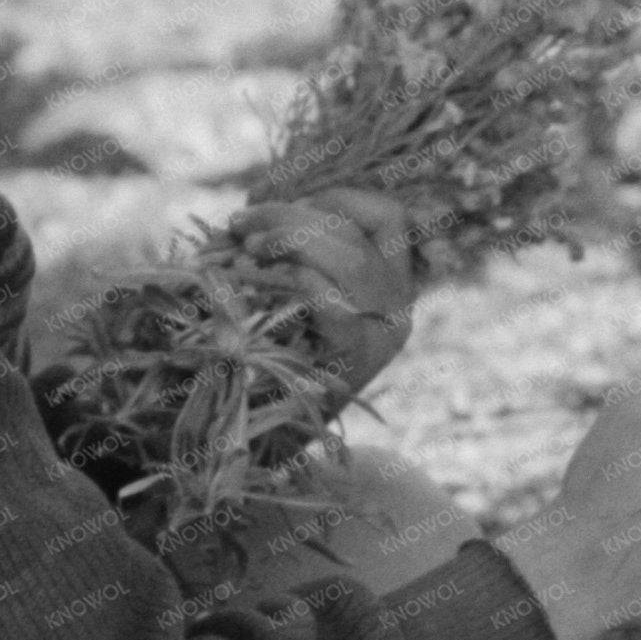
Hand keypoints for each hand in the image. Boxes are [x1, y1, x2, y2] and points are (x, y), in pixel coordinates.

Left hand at [228, 187, 415, 393]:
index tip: (291, 207)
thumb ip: (306, 259)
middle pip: (354, 237)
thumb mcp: (309, 305)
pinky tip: (257, 275)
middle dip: (291, 217)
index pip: (389, 218)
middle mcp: (398, 310)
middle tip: (242, 225)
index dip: (338, 199)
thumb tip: (263, 213)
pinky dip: (292, 278)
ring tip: (246, 247)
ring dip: (288, 239)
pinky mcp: (354, 359)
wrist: (279, 440)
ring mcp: (380, 337)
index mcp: (394, 290)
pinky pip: (330, 302)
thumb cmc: (284, 363)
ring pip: (348, 260)